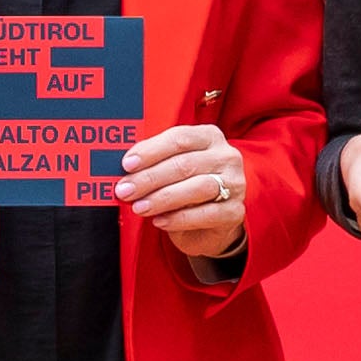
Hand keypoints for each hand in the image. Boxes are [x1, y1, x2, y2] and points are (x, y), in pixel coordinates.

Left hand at [117, 121, 252, 262]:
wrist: (212, 223)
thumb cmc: (186, 187)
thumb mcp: (171, 168)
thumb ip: (154, 162)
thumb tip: (125, 169)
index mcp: (209, 137)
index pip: (179, 138)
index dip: (151, 151)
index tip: (127, 164)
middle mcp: (226, 157)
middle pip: (185, 164)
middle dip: (150, 178)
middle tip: (126, 190)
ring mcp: (235, 184)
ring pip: (198, 187)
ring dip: (163, 198)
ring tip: (140, 207)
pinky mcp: (235, 211)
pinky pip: (206, 214)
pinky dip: (179, 219)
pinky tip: (160, 221)